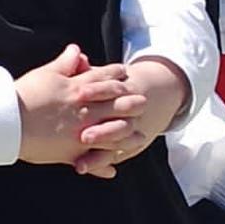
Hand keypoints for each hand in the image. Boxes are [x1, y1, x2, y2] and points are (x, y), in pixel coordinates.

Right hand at [14, 43, 147, 175]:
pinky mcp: (73, 152)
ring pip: (113, 134)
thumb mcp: (45, 74)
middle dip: (132, 103)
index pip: (104, 78)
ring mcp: (82, 132)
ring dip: (127, 135)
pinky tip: (112, 169)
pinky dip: (104, 164)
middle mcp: (85, 110)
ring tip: (139, 137)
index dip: (116, 75)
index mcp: (78, 89)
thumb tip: (77, 50)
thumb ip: (64, 63)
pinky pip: (94, 159)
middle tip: (143, 102)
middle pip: (117, 105)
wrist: (8, 121)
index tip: (125, 73)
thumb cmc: (24, 95)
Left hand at [74, 55, 188, 164]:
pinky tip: (81, 167)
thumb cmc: (109, 86)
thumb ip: (89, 70)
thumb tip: (79, 56)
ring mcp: (127, 130)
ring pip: (117, 143)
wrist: (145, 96)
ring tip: (80, 162)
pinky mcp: (124, 145)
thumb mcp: (101, 76)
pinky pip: (111, 156)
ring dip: (98, 154)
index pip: (110, 89)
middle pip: (118, 122)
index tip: (79, 93)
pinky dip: (97, 163)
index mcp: (120, 90)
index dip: (96, 90)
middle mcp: (126, 113)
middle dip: (102, 131)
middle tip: (82, 137)